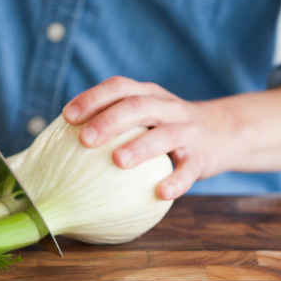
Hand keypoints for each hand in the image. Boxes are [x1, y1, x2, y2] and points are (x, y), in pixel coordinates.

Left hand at [62, 76, 231, 200]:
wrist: (223, 133)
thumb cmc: (164, 129)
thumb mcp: (143, 117)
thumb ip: (112, 124)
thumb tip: (58, 149)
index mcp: (148, 95)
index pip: (118, 87)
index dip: (92, 98)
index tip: (67, 116)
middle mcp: (167, 107)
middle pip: (138, 106)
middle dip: (110, 120)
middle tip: (84, 139)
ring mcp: (187, 131)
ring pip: (165, 134)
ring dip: (141, 146)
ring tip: (117, 161)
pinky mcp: (202, 157)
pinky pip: (189, 169)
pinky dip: (176, 181)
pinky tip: (160, 193)